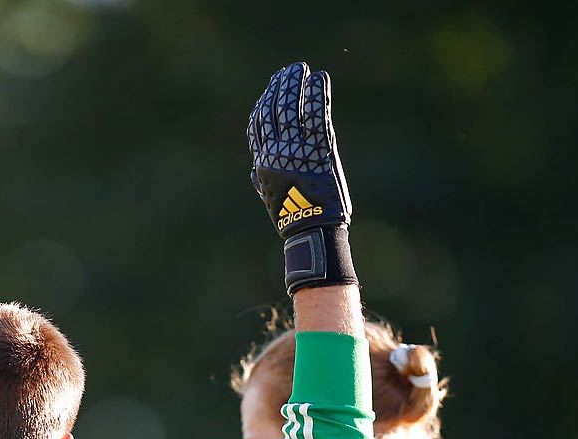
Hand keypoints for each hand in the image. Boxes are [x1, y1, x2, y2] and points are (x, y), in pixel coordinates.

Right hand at [246, 62, 355, 293]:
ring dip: (295, 84)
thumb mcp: (270, 196)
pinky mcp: (317, 149)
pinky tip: (319, 79)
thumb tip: (257, 169)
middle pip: (272, 110)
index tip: (270, 89)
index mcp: (263, 163)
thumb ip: (263, 178)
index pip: (257, 125)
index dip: (263, 104)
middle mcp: (275, 153)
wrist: (312, 230)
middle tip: (289, 71)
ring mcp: (295, 150)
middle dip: (279, 87)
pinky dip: (316, 94)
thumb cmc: (295, 218)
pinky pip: (315, 114)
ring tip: (301, 69)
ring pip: (291, 107)